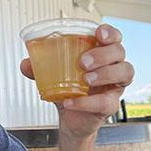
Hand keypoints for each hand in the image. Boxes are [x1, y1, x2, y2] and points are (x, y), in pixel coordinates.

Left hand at [20, 24, 133, 139]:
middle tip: (83, 61)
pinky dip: (86, 102)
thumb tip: (25, 63)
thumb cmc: (68, 88)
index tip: (98, 34)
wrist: (70, 117)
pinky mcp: (111, 105)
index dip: (110, 33)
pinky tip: (69, 102)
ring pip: (125, 73)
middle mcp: (113, 66)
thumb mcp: (52, 74)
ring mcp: (115, 86)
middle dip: (103, 54)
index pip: (114, 37)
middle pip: (120, 52)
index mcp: (101, 53)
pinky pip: (106, 102)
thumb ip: (39, 67)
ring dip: (105, 73)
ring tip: (85, 79)